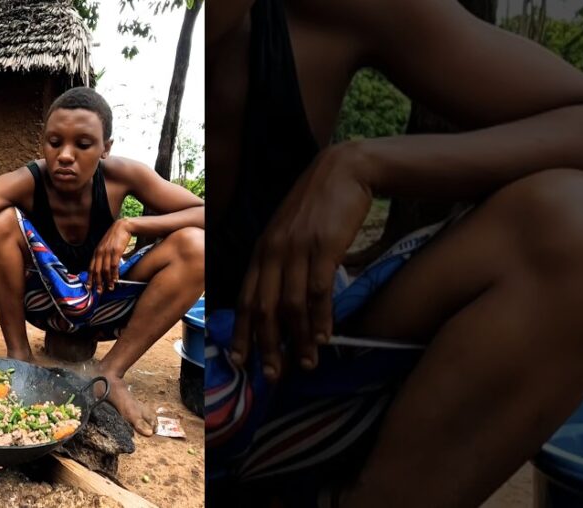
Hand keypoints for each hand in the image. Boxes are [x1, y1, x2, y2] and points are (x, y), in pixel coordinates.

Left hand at [89, 218, 133, 293]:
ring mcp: (107, 252)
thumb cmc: (115, 237)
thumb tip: (102, 267)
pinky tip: (116, 280)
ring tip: (109, 288)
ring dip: (107, 280)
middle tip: (99, 292)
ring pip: (105, 270)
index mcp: (96, 252)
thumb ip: (102, 255)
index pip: (90, 267)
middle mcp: (100, 252)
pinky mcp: (116, 251)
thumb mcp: (105, 246)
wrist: (122, 226)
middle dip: (97, 282)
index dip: (89, 278)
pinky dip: (114, 274)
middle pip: (96, 271)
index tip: (89, 287)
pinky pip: (114, 266)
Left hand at [229, 141, 377, 381]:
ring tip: (305, 365)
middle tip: (272, 376)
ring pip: (290, 306)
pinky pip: (318, 291)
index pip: (243, 298)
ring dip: (297, 340)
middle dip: (265, 346)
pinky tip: (325, 339)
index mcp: (260, 251)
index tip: (238, 360)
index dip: (240, 332)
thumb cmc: (318, 205)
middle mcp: (271, 252)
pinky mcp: (323, 247)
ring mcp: (296, 250)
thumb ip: (279, 261)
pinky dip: (320, 318)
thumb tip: (279, 300)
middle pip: (261, 309)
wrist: (344, 170)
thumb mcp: (288, 232)